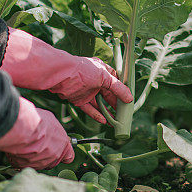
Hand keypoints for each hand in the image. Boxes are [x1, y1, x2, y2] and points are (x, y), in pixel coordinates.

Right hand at [0, 97, 73, 168]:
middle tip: (39, 144)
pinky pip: (25, 164)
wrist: (22, 129)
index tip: (59, 148)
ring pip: (39, 163)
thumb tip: (51, 130)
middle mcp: (53, 158)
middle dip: (47, 154)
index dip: (64, 153)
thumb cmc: (37, 121)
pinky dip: (23, 158)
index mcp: (63, 146)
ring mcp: (40, 164)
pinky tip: (19, 149)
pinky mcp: (26, 166)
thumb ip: (54, 130)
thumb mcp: (51, 120)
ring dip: (35, 156)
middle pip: (53, 160)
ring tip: (27, 144)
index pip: (69, 157)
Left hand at [1, 29, 132, 123]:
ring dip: (107, 112)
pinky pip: (89, 109)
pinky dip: (96, 114)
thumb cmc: (84, 70)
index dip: (122, 91)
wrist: (62, 75)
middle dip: (116, 105)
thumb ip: (118, 88)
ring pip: (99, 104)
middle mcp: (95, 81)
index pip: (116, 82)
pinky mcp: (79, 99)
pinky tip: (104, 121)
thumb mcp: (105, 77)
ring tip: (115, 122)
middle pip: (108, 95)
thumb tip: (130, 98)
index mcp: (102, 71)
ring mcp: (87, 90)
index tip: (129, 101)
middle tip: (124, 115)